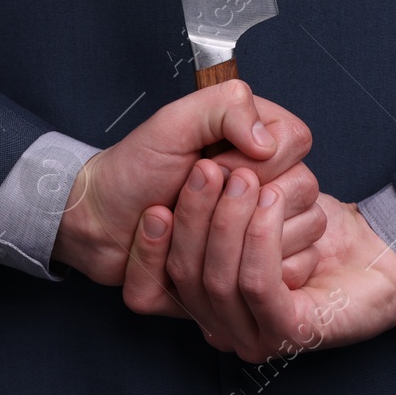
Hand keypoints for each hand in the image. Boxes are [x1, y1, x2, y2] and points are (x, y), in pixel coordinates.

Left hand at [51, 80, 324, 285]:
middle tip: (188, 189)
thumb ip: (226, 108)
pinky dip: (181, 262)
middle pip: (297, 198)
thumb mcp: (174, 122)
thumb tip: (268, 142)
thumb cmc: (136, 167)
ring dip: (205, 235)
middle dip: (228, 202)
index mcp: (263, 147)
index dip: (253, 160)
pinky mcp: (237, 280)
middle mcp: (270, 193)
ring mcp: (259, 239)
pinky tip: (163, 242)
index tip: (209, 164)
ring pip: (275, 250)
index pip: (297, 145)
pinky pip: (240, 286)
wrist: (97, 219)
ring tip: (172, 217)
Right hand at [123, 167, 395, 361]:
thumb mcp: (254, 206)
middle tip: (206, 172)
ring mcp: (255, 336)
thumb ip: (215, 204)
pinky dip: (258, 237)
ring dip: (227, 222)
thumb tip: (180, 181)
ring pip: (218, 280)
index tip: (155, 204)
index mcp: (206, 302)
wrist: (381, 252)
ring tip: (243, 179)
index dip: (148, 247)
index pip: (153, 286)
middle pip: (186, 276)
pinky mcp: (289, 333)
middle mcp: (223, 327)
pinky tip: (269, 201)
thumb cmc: (316, 228)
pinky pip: (256, 283)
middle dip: (192, 219)